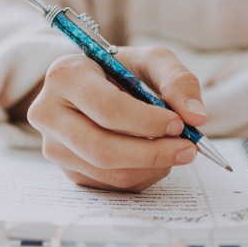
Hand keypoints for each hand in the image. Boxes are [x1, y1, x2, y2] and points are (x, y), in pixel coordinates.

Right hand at [28, 47, 207, 191]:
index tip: (179, 124)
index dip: (148, 121)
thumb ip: (178, 81)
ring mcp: (56, 148)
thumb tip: (197, 117)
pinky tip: (153, 158)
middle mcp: (50, 115)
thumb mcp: (151, 62)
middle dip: (153, 153)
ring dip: (152, 167)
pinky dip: (143, 175)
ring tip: (173, 150)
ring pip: (109, 172)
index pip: (107, 109)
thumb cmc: (122, 73)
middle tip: (188, 149)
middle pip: (103, 149)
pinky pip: (111, 185)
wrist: (96, 89)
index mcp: (66, 77)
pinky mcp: (70, 170)